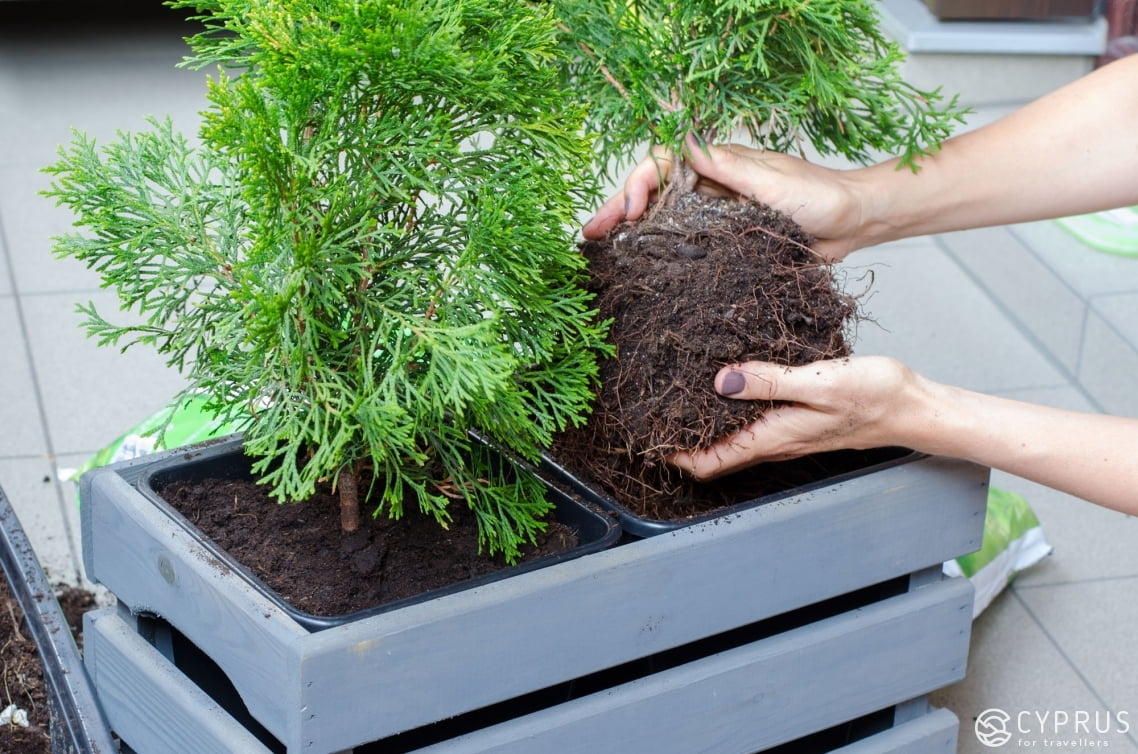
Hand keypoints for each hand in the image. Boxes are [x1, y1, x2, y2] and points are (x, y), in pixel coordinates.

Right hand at [582, 139, 868, 261]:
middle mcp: (711, 187)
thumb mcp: (771, 181)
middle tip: (590, 237)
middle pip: (653, 194)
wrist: (855, 223)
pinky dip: (660, 255)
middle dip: (619, 212)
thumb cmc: (821, 197)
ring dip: (633, 235)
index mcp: (717, 164)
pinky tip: (643, 271)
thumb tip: (683, 139)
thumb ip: (726, 165)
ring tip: (605, 255)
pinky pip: (685, 245)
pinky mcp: (726, 242)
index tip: (628, 215)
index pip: (661, 166)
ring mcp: (716, 215)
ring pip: (664, 220)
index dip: (636, 186)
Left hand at [670, 356, 921, 479]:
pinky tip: (728, 388)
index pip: (711, 463)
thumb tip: (721, 381)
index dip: (676, 455)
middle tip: (655, 415)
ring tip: (679, 401)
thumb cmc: (874, 395)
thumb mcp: (819, 382)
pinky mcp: (799, 423)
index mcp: (773, 437)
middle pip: (716, 456)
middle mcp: (776, 443)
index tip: (648, 437)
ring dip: (706, 427)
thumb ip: (769, 381)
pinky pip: (754, 426)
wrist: (914, 407)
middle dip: (683, 441)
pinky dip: (733, 415)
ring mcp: (787, 435)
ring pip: (734, 441)